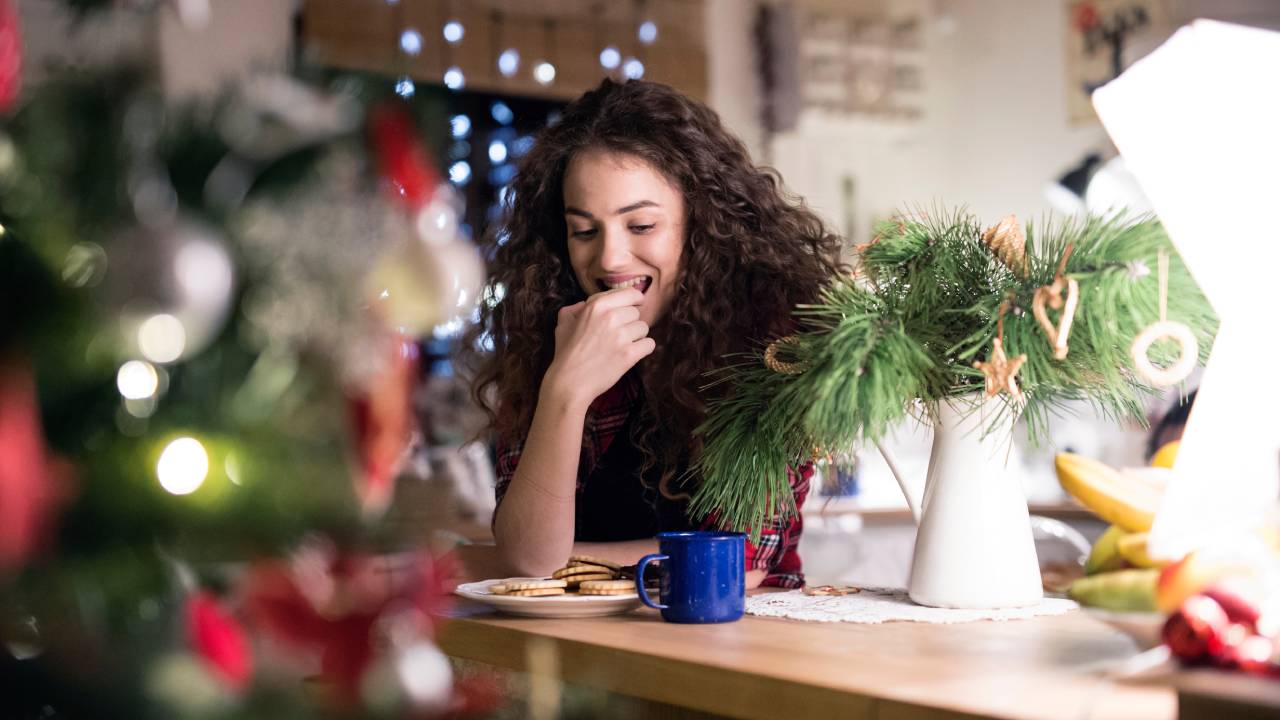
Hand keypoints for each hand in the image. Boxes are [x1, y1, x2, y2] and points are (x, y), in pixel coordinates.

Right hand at [543, 288, 654, 406]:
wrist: (570, 382)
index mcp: (596, 306)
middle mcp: (610, 317)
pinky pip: (649, 344)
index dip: (634, 300)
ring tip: (622, 346)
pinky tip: (631, 354)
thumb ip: (574, 309)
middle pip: (636, 313)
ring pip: (644, 328)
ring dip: (636, 337)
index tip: (634, 305)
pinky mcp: (629, 354)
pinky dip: (643, 349)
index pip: (629, 293)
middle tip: (618, 335)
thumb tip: (583, 304)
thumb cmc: (566, 353)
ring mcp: (620, 336)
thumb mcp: (563, 324)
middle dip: (630, 323)